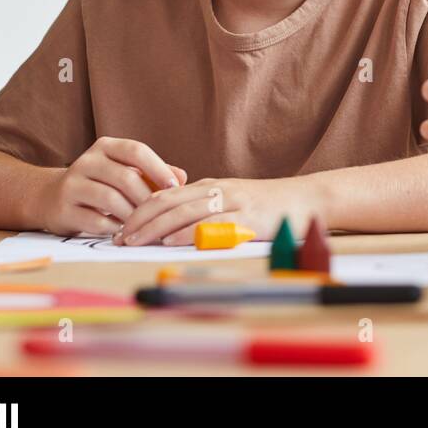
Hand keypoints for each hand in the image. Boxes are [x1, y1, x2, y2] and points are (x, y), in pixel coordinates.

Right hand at [32, 137, 187, 236]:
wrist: (51, 198)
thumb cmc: (100, 184)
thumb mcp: (124, 171)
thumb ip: (153, 173)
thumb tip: (182, 178)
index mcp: (105, 147)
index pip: (136, 150)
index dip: (158, 168)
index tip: (175, 186)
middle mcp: (86, 161)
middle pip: (125, 177)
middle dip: (147, 198)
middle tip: (162, 213)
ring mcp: (72, 184)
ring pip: (110, 199)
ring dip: (132, 215)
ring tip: (144, 224)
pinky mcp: (63, 209)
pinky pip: (95, 220)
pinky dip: (114, 228)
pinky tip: (124, 232)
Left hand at [116, 176, 322, 245]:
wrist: (311, 198)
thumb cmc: (273, 205)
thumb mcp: (235, 201)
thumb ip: (209, 209)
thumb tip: (177, 228)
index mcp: (211, 186)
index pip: (165, 194)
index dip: (139, 209)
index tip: (120, 227)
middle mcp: (217, 190)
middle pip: (168, 201)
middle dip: (138, 219)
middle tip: (116, 237)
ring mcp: (233, 202)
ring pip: (183, 211)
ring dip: (154, 227)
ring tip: (133, 240)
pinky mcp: (247, 218)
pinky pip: (211, 223)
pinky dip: (186, 232)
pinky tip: (169, 241)